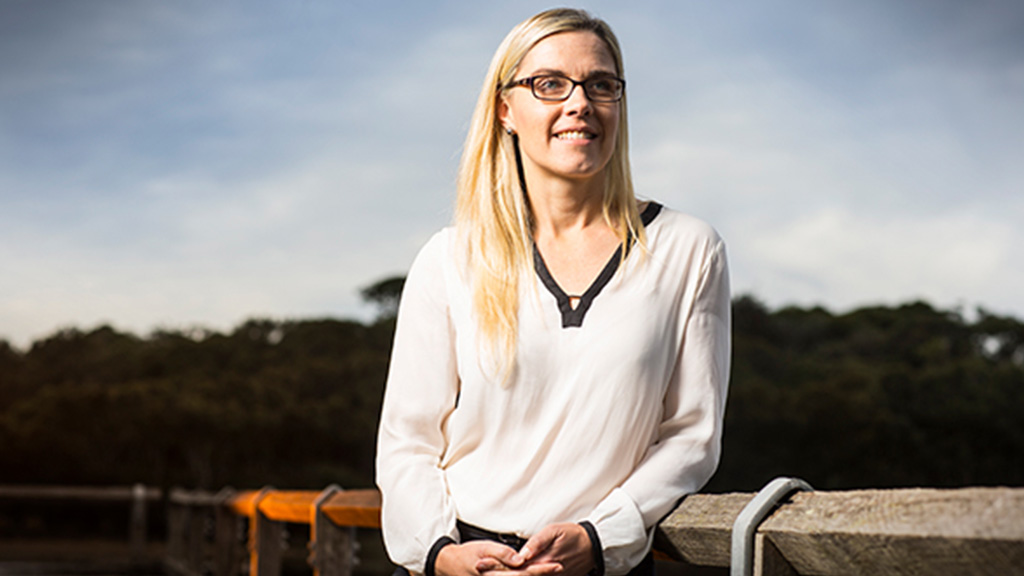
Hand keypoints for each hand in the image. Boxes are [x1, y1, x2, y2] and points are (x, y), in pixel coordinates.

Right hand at [437, 540, 552, 575]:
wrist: (450, 565)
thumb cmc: (466, 555)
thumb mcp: (483, 548)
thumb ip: (502, 554)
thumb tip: (520, 558)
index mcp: (497, 574)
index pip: (525, 573)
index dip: (541, 569)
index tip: (556, 565)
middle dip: (543, 573)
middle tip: (559, 567)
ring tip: (551, 569)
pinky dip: (523, 575)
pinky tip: (533, 572)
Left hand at [477, 523, 593, 575]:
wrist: (592, 546)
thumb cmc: (573, 535)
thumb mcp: (554, 531)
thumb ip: (537, 543)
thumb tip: (522, 554)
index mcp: (541, 560)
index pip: (514, 565)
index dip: (497, 564)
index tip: (482, 562)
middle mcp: (543, 572)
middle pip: (516, 575)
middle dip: (496, 572)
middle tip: (480, 567)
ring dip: (505, 575)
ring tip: (488, 571)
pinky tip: (509, 573)